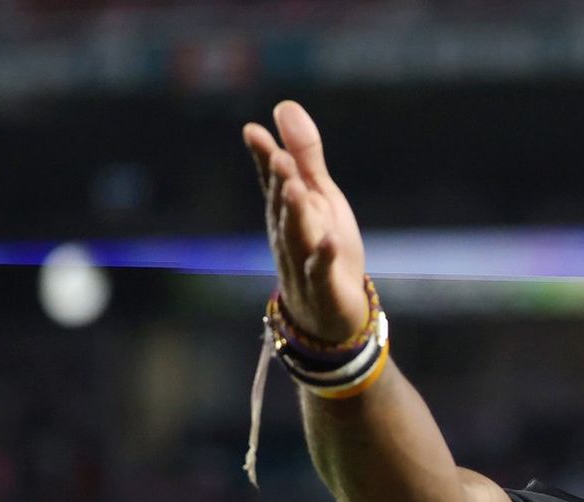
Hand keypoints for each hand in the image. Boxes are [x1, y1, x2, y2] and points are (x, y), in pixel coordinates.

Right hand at [243, 101, 368, 343]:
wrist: (329, 315)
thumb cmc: (322, 248)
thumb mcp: (319, 196)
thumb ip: (304, 155)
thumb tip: (284, 104)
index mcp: (287, 209)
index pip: (272, 180)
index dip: (264, 157)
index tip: (253, 131)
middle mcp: (288, 233)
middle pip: (282, 206)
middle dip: (279, 182)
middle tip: (278, 156)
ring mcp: (302, 262)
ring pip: (296, 236)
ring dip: (294, 214)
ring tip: (295, 189)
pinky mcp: (323, 288)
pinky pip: (321, 271)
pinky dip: (324, 257)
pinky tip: (330, 241)